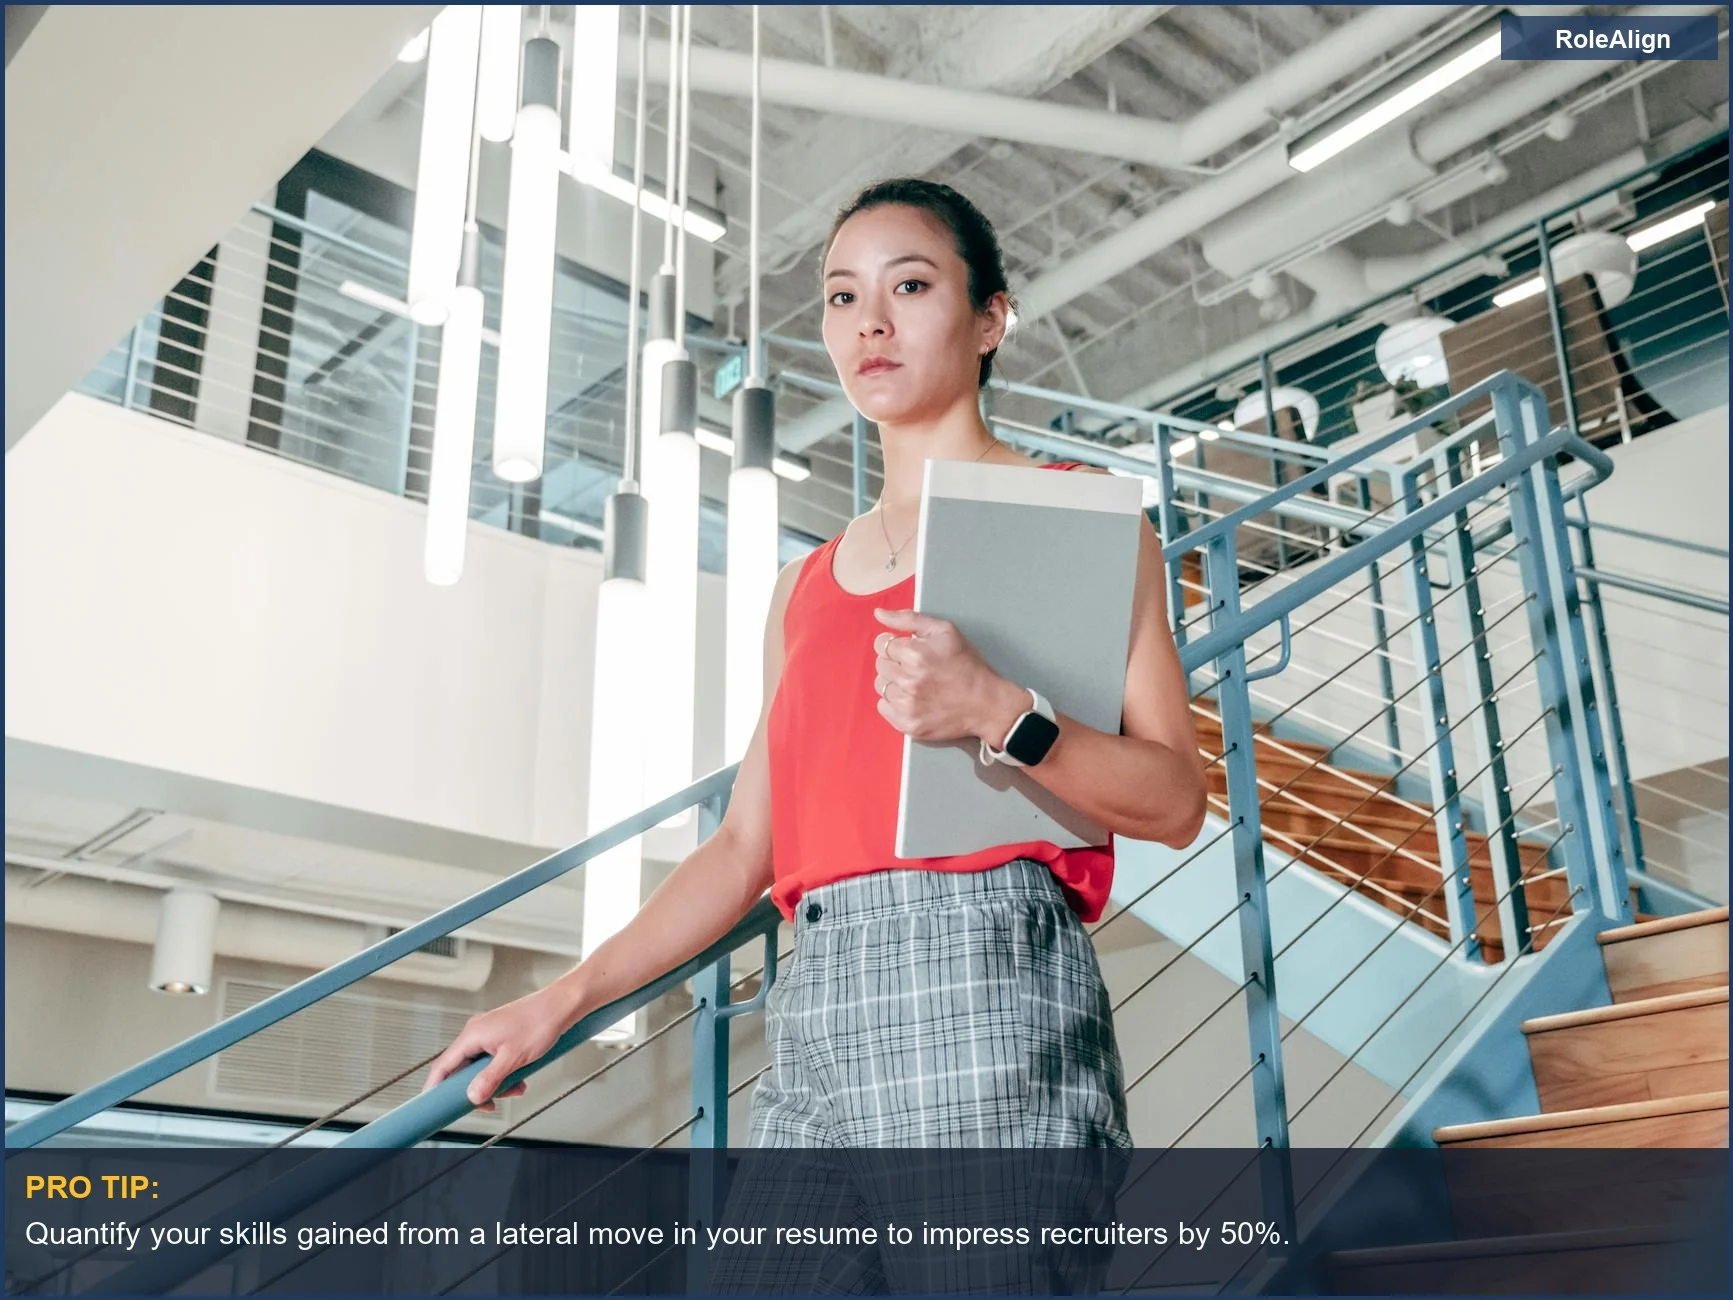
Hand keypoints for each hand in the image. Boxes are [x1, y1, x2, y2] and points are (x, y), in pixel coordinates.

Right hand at [422, 985, 573, 1110]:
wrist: (560, 1006)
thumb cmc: (539, 1022)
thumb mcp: (513, 1058)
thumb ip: (489, 1079)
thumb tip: (472, 1096)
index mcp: (472, 1035)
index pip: (443, 1065)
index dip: (436, 1086)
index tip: (434, 1104)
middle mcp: (476, 1033)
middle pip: (463, 1070)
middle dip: (479, 1088)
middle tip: (492, 1101)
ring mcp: (488, 1034)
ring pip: (480, 1068)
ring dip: (496, 1082)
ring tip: (515, 1087)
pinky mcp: (500, 1037)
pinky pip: (493, 1061)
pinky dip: (503, 1073)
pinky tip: (518, 1078)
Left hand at [871, 608, 1024, 744]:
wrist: (986, 703)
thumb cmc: (967, 665)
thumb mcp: (945, 631)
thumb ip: (908, 619)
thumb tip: (878, 613)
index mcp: (915, 654)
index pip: (882, 644)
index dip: (897, 645)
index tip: (911, 651)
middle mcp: (908, 681)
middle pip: (880, 665)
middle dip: (896, 662)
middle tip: (918, 667)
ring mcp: (907, 705)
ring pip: (881, 686)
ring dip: (895, 682)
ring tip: (918, 684)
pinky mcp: (908, 724)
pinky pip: (883, 707)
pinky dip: (894, 702)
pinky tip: (914, 699)